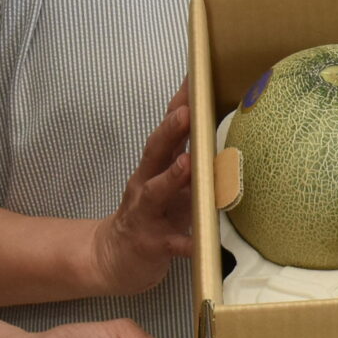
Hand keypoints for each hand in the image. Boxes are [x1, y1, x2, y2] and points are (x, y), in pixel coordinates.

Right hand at [91, 77, 195, 296]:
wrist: (113, 259)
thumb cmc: (152, 216)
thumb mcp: (169, 185)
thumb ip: (190, 161)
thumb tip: (223, 133)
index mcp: (155, 166)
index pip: (167, 128)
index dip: (179, 103)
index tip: (195, 78)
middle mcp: (146, 184)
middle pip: (155, 151)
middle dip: (170, 130)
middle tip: (186, 112)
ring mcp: (146, 214)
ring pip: (155, 192)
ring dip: (171, 177)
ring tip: (186, 164)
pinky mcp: (151, 244)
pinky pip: (170, 244)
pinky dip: (185, 242)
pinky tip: (199, 242)